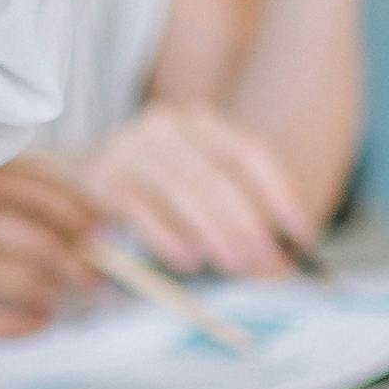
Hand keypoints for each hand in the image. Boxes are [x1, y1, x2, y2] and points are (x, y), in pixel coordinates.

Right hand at [0, 155, 104, 336]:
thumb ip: (40, 197)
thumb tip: (104, 230)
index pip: (43, 194)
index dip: (82, 216)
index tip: (109, 237)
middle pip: (40, 243)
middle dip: (79, 266)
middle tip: (97, 282)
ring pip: (23, 281)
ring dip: (54, 294)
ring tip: (60, 299)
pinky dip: (25, 323)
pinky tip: (39, 320)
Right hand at [69, 100, 315, 277]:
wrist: (85, 177)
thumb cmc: (159, 190)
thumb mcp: (203, 192)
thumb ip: (240, 222)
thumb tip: (278, 266)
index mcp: (200, 122)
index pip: (248, 153)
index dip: (279, 194)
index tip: (303, 234)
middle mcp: (166, 125)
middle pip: (216, 175)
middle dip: (246, 223)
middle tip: (266, 262)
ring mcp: (131, 147)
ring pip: (181, 191)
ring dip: (213, 232)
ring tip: (235, 265)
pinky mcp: (102, 176)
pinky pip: (140, 208)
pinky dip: (167, 236)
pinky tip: (188, 261)